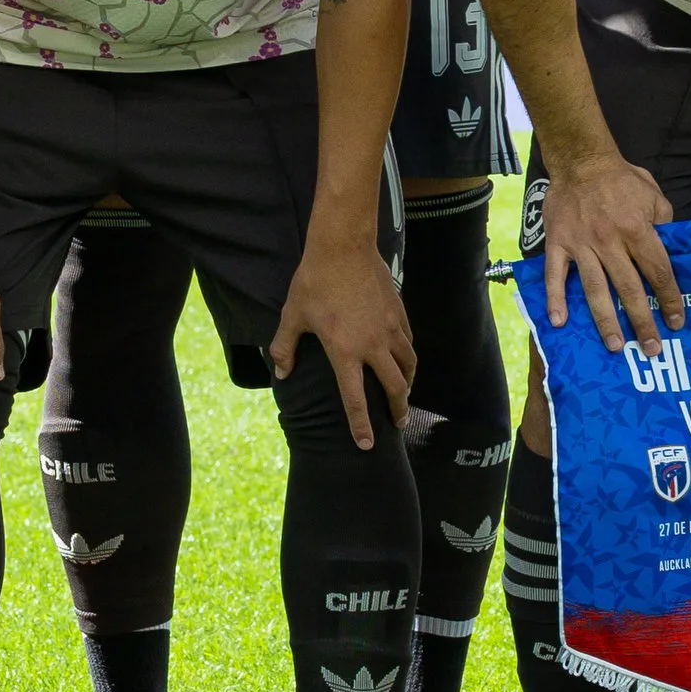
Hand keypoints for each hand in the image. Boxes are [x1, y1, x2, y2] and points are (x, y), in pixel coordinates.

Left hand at [267, 233, 416, 449]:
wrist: (343, 246)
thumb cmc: (314, 281)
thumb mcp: (293, 315)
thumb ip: (285, 347)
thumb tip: (281, 374)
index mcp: (345, 352)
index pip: (355, 399)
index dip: (361, 426)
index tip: (368, 445)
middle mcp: (373, 346)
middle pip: (394, 388)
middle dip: (397, 409)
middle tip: (396, 423)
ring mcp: (390, 329)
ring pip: (408, 366)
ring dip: (407, 384)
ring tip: (404, 394)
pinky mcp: (399, 313)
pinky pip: (408, 343)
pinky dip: (408, 357)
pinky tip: (404, 360)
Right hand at [533, 157, 682, 352]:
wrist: (580, 160)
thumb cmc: (620, 178)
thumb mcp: (653, 194)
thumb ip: (663, 222)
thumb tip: (670, 247)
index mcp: (637, 229)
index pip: (657, 271)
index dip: (669, 298)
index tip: (676, 320)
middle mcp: (609, 240)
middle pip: (629, 288)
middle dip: (642, 321)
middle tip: (650, 349)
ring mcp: (581, 244)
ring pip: (594, 289)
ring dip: (605, 320)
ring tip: (615, 346)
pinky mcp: (558, 242)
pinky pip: (555, 275)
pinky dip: (556, 298)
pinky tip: (559, 322)